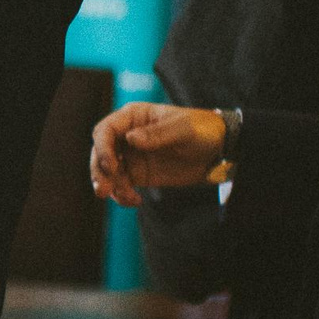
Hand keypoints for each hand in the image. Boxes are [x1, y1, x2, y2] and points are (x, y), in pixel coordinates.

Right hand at [88, 104, 228, 207]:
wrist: (219, 151)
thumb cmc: (202, 129)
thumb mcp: (183, 129)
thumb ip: (157, 134)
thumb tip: (130, 139)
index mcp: (133, 117)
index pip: (106, 131)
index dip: (103, 148)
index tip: (111, 165)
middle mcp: (127, 136)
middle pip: (100, 153)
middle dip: (99, 172)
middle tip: (103, 190)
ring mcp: (131, 156)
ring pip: (107, 172)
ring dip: (108, 186)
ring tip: (122, 198)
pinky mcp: (138, 174)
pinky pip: (121, 185)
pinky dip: (122, 195)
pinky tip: (135, 201)